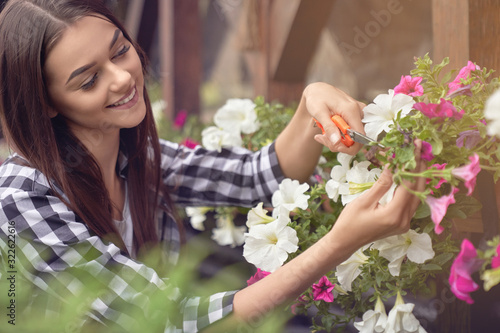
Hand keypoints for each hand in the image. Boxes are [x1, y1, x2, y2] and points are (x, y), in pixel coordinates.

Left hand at [302, 82, 365, 153]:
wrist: (318, 90)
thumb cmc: (317, 98)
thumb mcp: (319, 113)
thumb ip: (329, 127)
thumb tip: (337, 143)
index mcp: (352, 110)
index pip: (360, 137)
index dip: (348, 147)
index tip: (334, 145)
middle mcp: (359, 111)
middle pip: (356, 139)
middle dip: (339, 144)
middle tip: (322, 138)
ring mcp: (359, 113)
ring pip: (354, 137)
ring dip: (337, 140)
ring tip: (322, 134)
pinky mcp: (356, 115)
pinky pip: (352, 131)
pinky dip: (340, 135)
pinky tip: (328, 131)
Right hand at [328, 140, 425, 256]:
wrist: (345, 242)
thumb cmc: (349, 222)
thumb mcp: (364, 201)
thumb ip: (381, 184)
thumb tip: (392, 166)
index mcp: (394, 214)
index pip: (408, 184)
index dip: (412, 164)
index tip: (413, 147)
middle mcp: (404, 220)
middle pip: (418, 190)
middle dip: (419, 168)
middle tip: (419, 148)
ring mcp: (404, 223)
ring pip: (417, 196)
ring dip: (417, 177)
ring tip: (417, 159)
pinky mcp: (401, 223)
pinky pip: (411, 202)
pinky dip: (411, 188)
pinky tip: (409, 176)